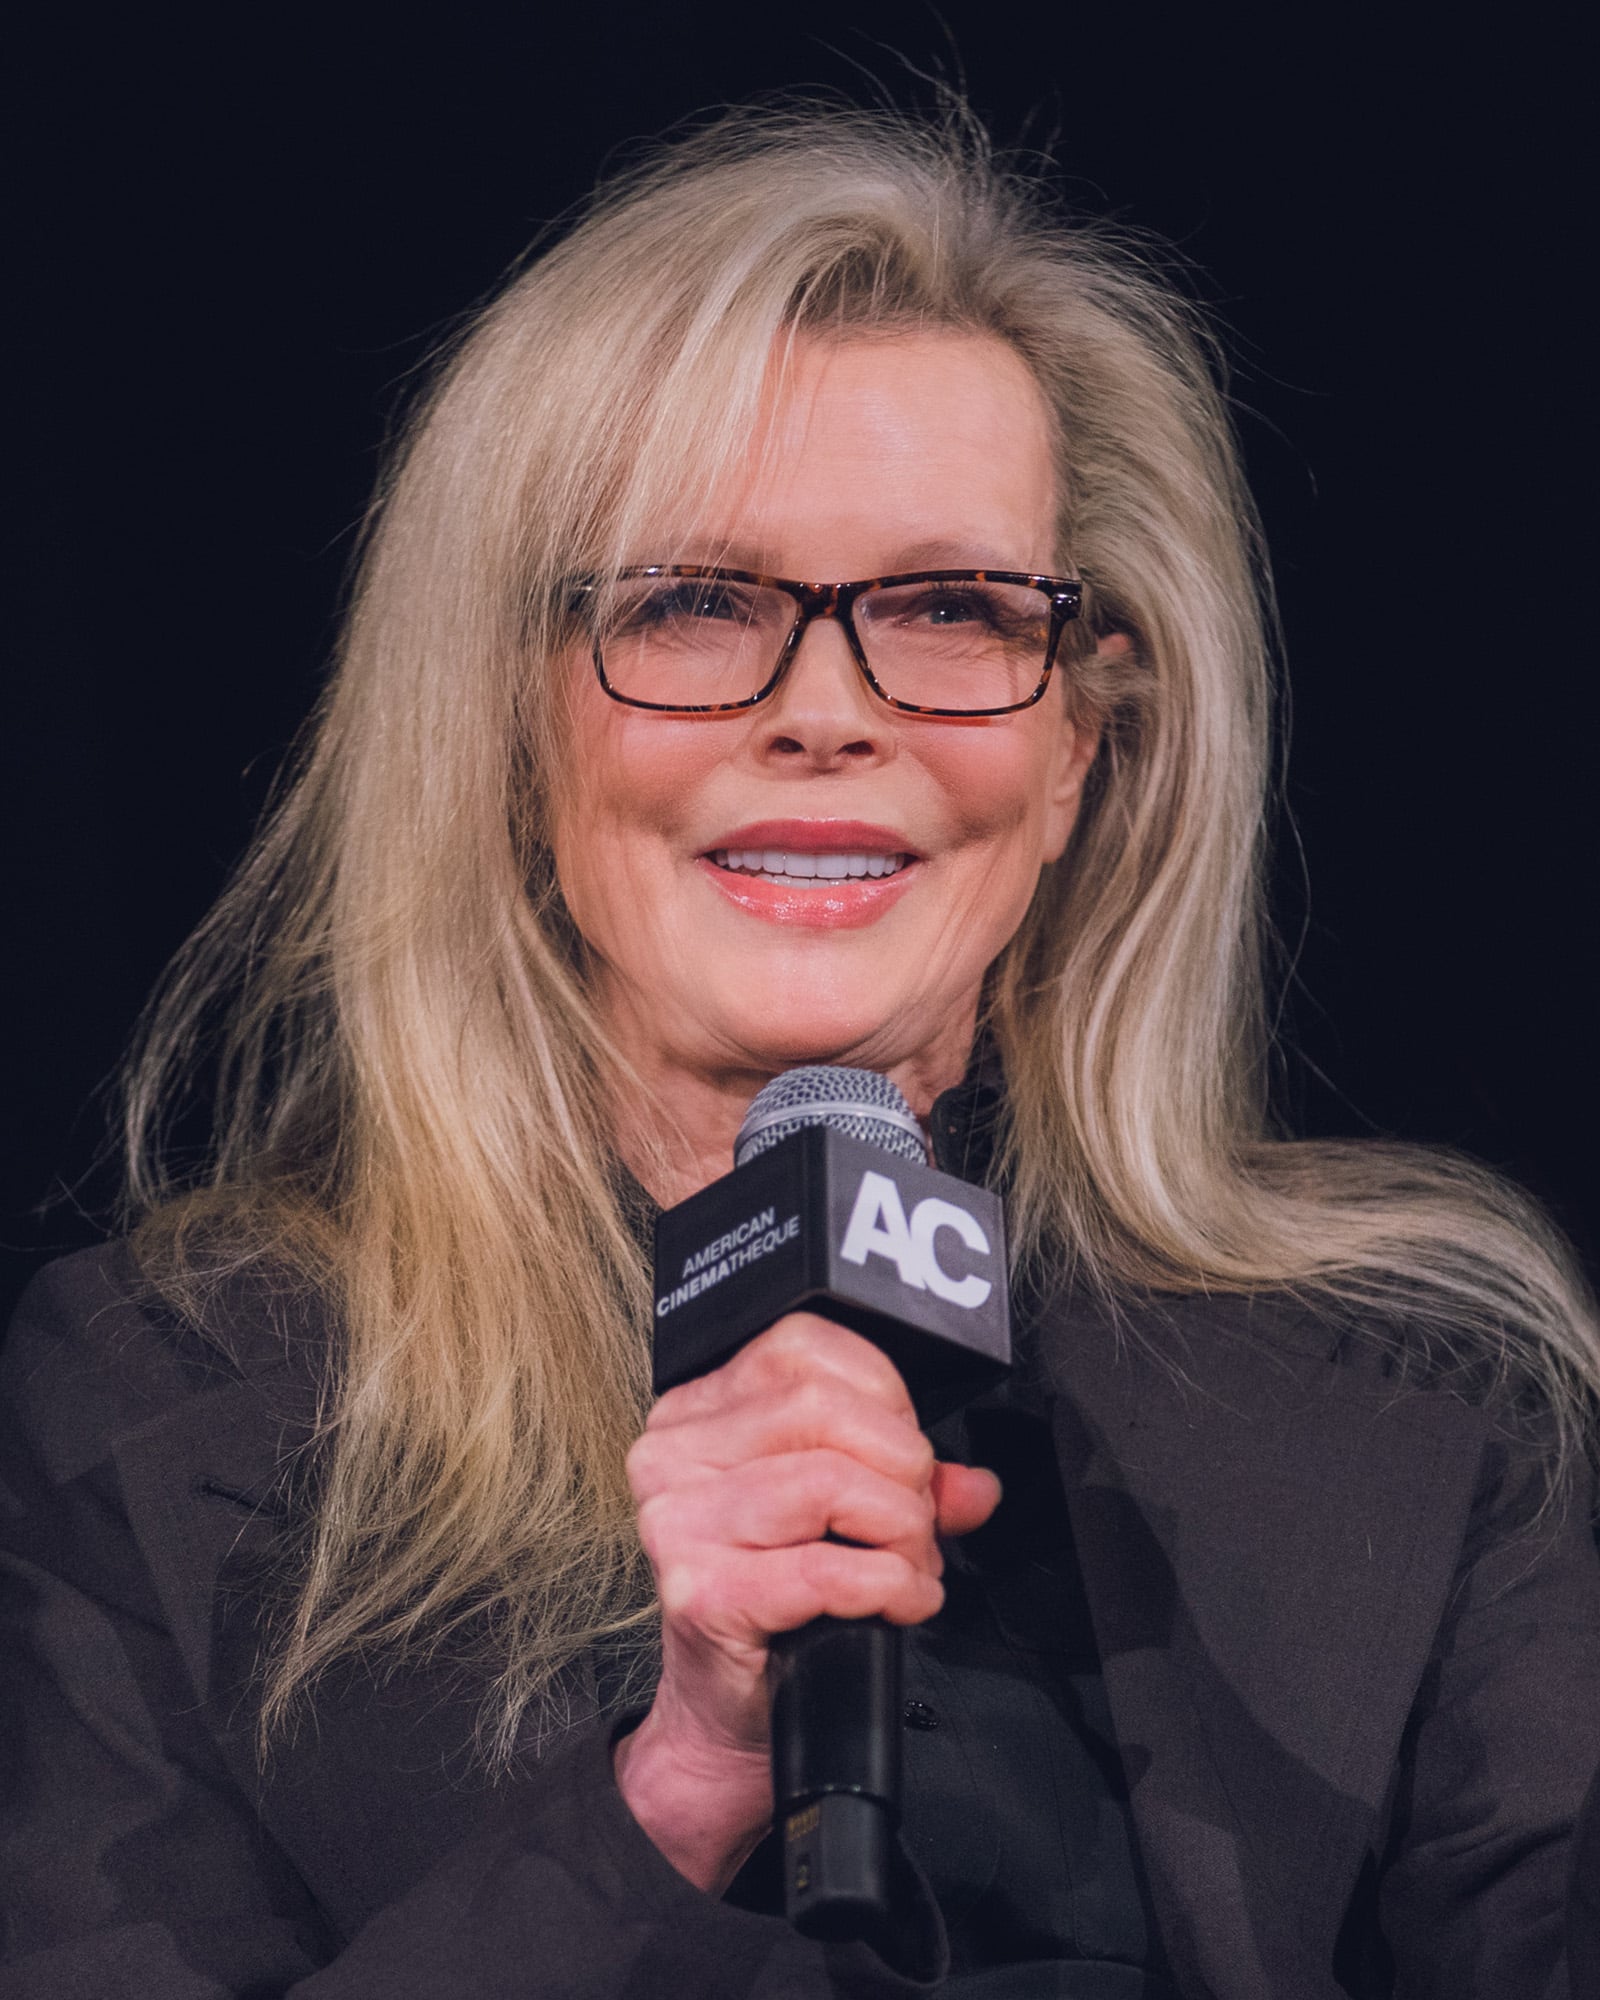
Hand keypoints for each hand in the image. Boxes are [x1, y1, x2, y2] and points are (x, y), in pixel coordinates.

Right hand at [612, 1312, 999, 1891]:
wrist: (727, 1713)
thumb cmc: (778, 1602)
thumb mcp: (845, 1517)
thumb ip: (911, 1482)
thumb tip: (975, 1485)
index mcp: (697, 1409)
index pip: (800, 1347)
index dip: (882, 1395)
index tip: (904, 1454)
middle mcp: (673, 1454)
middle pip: (822, 1408)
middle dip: (900, 1467)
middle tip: (915, 1522)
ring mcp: (679, 1522)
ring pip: (828, 1481)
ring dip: (899, 1530)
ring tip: (908, 1565)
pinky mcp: (700, 1593)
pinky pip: (825, 1568)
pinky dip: (887, 1585)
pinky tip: (899, 1601)